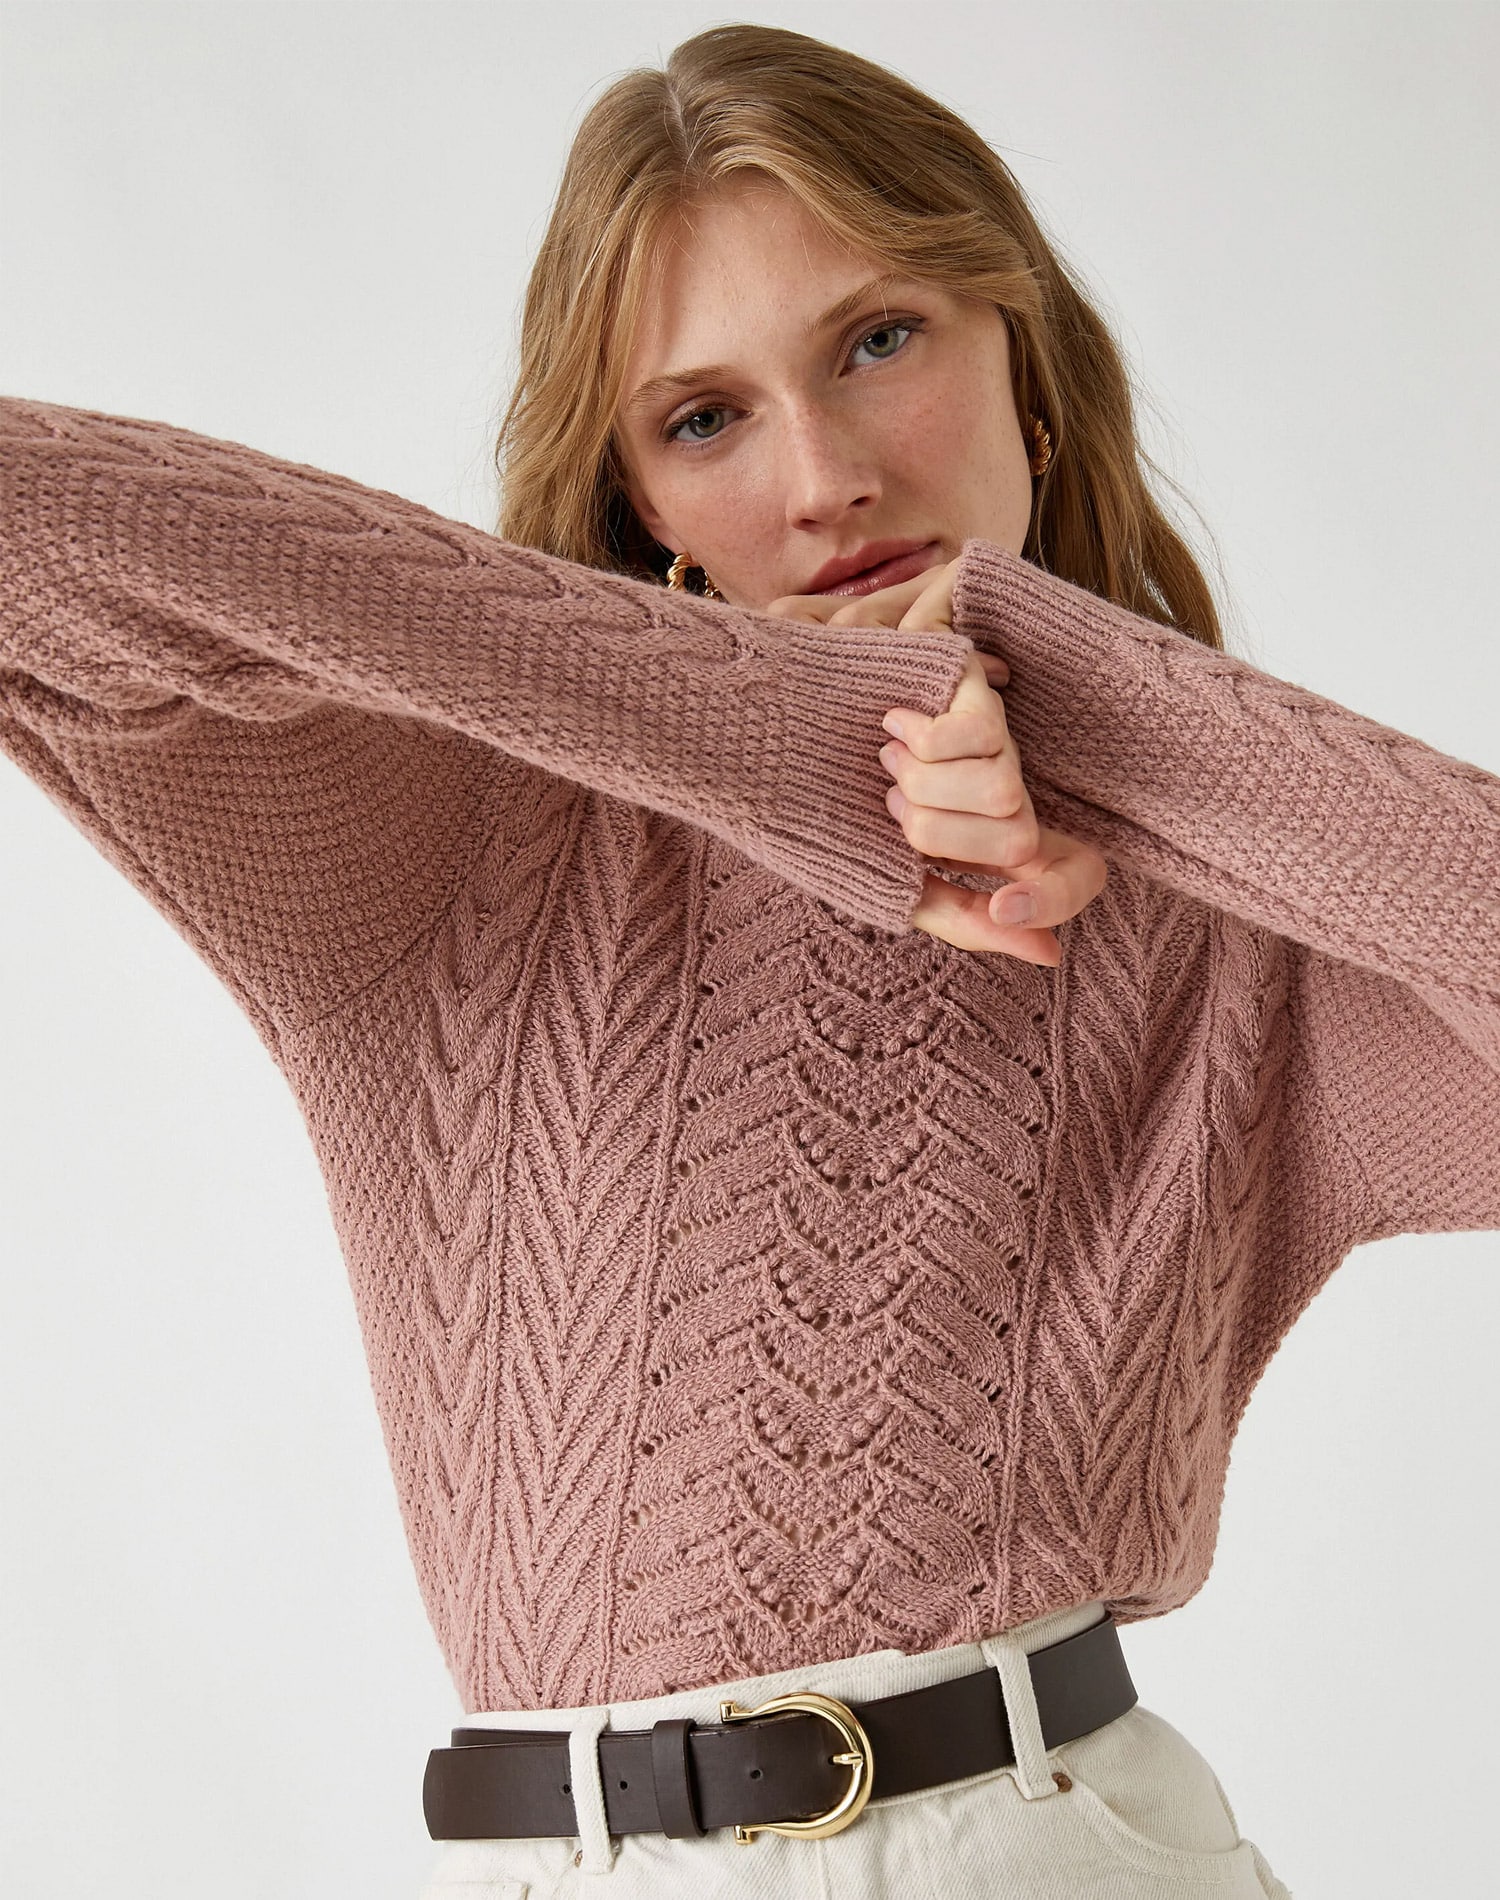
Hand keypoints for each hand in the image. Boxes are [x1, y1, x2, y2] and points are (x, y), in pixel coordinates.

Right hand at [765, 559, 1107, 963]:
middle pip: (1021, 840)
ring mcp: (994, 734)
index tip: (1001, 904)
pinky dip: (923, 742)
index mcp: (993, 841)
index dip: (1054, 898)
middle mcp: (1007, 787)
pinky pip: (979, 735)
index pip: (1078, 876)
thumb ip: (969, 920)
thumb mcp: (897, 885)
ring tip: (887, 762)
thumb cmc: (830, 819)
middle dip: (941, 836)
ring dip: (925, 787)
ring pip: (1005, 790)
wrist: (769, 745)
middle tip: (890, 806)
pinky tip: (892, 722)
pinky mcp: (973, 685)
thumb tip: (1052, 955)